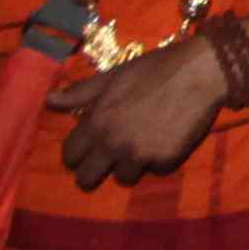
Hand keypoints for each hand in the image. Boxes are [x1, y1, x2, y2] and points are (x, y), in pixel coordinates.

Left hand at [53, 36, 234, 185]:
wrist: (199, 72)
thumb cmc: (153, 70)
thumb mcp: (113, 77)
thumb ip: (80, 93)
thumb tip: (49, 101)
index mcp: (97, 121)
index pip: (70, 155)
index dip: (75, 154)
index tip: (85, 150)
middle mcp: (114, 142)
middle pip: (87, 179)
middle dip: (92, 172)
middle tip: (105, 162)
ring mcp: (140, 154)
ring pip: (123, 178)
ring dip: (128, 165)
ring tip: (140, 146)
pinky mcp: (166, 160)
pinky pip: (153, 170)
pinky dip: (156, 160)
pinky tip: (164, 140)